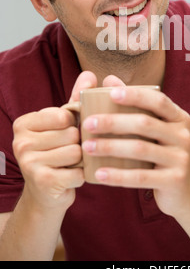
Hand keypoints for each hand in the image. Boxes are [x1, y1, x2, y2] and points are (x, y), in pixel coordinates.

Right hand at [12, 71, 96, 209]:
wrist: (46, 194)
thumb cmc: (57, 152)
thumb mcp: (63, 124)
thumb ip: (75, 99)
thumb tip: (90, 74)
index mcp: (24, 123)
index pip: (64, 115)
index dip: (75, 125)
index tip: (67, 134)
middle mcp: (21, 142)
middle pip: (72, 134)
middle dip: (79, 144)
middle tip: (69, 153)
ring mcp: (28, 163)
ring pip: (77, 152)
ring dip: (81, 160)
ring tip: (71, 165)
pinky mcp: (42, 182)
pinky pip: (78, 172)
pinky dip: (81, 176)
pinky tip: (71, 178)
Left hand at [81, 77, 189, 220]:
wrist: (189, 194)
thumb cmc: (164, 155)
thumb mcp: (157, 130)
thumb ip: (136, 106)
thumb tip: (110, 79)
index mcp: (179, 118)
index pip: (158, 101)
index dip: (135, 95)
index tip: (110, 93)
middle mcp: (183, 135)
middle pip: (144, 123)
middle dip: (113, 122)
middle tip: (87, 123)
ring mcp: (180, 158)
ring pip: (140, 149)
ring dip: (110, 147)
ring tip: (87, 147)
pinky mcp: (174, 181)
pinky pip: (141, 177)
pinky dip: (117, 175)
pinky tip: (98, 174)